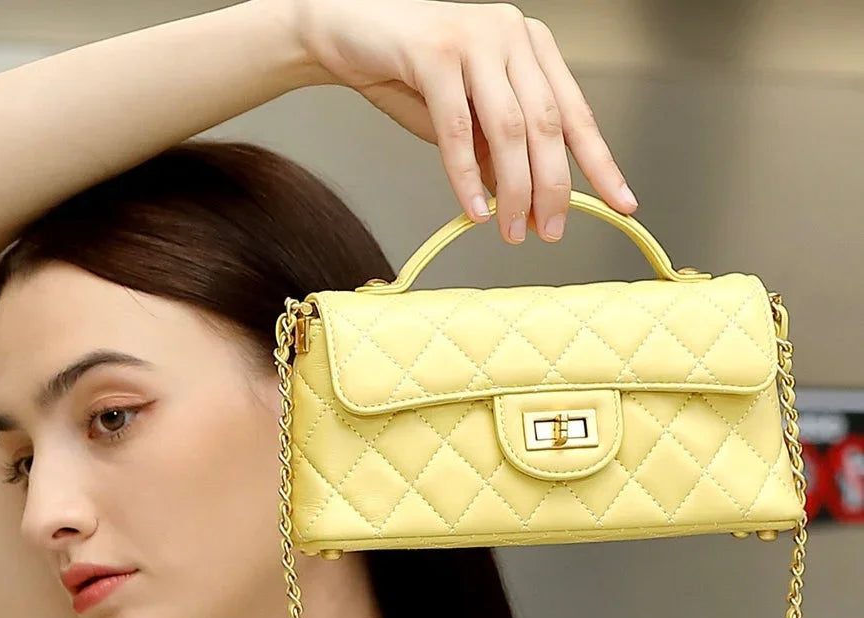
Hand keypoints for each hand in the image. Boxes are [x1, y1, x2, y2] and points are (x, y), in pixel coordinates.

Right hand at [294, 0, 637, 244]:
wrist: (347, 34)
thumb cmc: (409, 76)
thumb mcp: (467, 122)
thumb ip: (497, 154)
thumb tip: (527, 205)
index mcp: (531, 49)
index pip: (576, 114)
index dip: (600, 164)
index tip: (621, 203)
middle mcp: (512, 36)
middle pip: (548, 125)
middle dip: (552, 187)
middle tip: (550, 231)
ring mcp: (476, 39)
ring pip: (509, 128)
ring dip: (514, 189)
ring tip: (511, 231)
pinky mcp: (435, 51)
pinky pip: (458, 128)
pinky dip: (465, 175)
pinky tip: (475, 209)